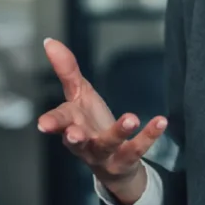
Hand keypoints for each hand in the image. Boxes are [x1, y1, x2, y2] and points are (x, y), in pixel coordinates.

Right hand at [37, 38, 166, 204]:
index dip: (51, 122)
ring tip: (132, 118)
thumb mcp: (79, 95)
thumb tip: (49, 41)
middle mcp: (84, 143)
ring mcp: (105, 153)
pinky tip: (161, 121)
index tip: (43, 124)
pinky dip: (149, 135)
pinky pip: (138, 148)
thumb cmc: (89, 124)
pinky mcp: (126, 159)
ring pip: (109, 144)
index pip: (59, 121)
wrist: (112, 163)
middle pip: (77, 140)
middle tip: (74, 135)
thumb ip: (66, 70)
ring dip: (119, 131)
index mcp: (71, 124)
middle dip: (74, 138)